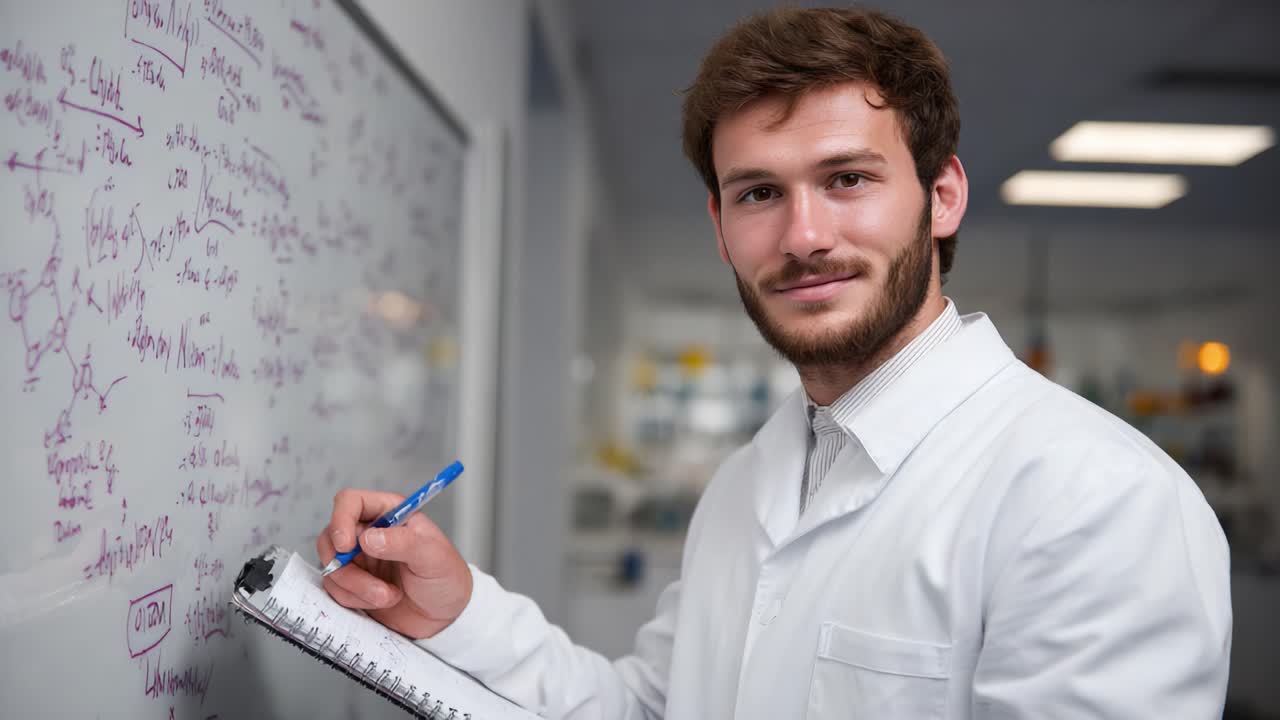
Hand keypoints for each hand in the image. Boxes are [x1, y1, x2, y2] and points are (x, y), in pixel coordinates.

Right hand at [317, 488, 472, 638]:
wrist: (446, 616)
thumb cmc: (447, 577)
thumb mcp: (434, 557)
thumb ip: (403, 543)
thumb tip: (369, 538)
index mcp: (390, 513)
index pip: (351, 502)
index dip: (341, 519)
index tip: (347, 545)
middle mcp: (369, 532)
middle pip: (331, 536)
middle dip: (347, 566)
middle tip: (376, 586)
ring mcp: (358, 559)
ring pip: (331, 567)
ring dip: (357, 587)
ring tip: (390, 596)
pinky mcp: (353, 585)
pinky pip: (335, 590)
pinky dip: (355, 600)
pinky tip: (384, 602)